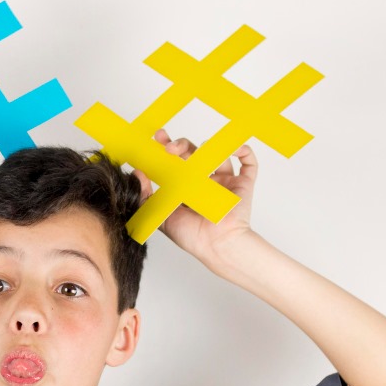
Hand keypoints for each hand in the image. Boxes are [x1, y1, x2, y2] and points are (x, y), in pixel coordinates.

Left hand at [132, 129, 257, 263]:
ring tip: (194, 158)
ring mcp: (224, 181)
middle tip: (170, 149)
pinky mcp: (243, 183)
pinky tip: (229, 150)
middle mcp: (205, 181)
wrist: (215, 246)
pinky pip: (248, 161)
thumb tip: (137, 174)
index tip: (158, 139)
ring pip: (217, 153)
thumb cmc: (191, 236)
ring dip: (206, 148)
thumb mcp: (161, 216)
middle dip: (181, 145)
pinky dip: (242, 149)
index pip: (176, 161)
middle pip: (194, 152)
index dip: (167, 147)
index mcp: (186, 186)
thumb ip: (146, 197)